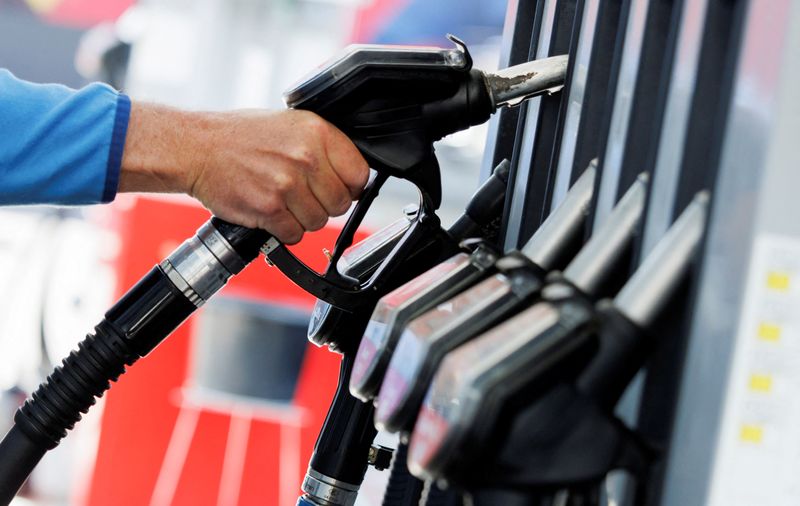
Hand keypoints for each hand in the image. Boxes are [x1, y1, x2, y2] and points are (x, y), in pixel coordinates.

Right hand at [119, 102, 368, 243]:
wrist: (198, 148)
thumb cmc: (241, 137)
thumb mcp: (291, 125)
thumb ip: (324, 148)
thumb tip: (352, 177)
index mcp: (318, 132)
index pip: (360, 174)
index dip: (350, 187)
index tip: (337, 188)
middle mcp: (306, 157)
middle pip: (341, 203)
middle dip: (323, 205)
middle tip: (301, 196)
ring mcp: (288, 184)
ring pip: (318, 222)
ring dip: (301, 219)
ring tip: (281, 201)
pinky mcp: (270, 208)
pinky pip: (294, 234)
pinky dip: (283, 230)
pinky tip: (270, 212)